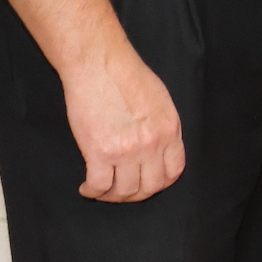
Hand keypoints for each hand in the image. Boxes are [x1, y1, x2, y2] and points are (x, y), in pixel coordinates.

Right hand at [61, 45, 183, 201]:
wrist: (101, 65)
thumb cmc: (128, 77)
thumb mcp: (161, 101)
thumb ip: (163, 128)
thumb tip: (160, 149)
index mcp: (170, 130)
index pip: (174, 171)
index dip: (160, 183)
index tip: (146, 183)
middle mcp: (152, 144)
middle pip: (150, 187)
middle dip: (136, 195)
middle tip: (122, 192)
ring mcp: (126, 150)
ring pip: (124, 191)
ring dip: (112, 196)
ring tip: (102, 190)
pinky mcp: (99, 152)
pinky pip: (99, 186)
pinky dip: (92, 191)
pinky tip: (87, 187)